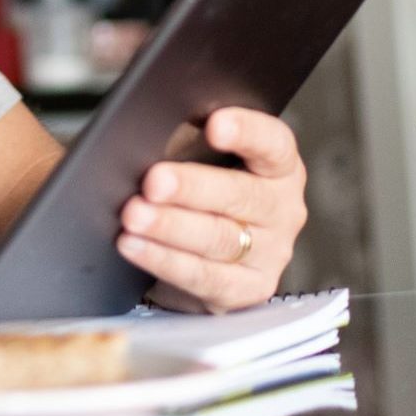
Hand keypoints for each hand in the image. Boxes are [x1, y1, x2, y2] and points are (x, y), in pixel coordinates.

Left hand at [116, 108, 305, 311]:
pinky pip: (203, 277)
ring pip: (219, 238)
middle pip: (240, 194)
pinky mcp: (247, 289)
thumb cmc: (202, 193)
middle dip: (192, 187)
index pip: (273, 144)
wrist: (206, 255)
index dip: (246, 132)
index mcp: (279, 168)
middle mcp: (282, 209)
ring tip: (134, 215)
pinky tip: (134, 246)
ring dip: (170, 226)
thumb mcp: (200, 158)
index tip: (215, 125)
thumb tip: (150, 128)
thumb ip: (187, 139)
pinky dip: (163, 260)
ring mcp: (270, 253)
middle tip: (153, 181)